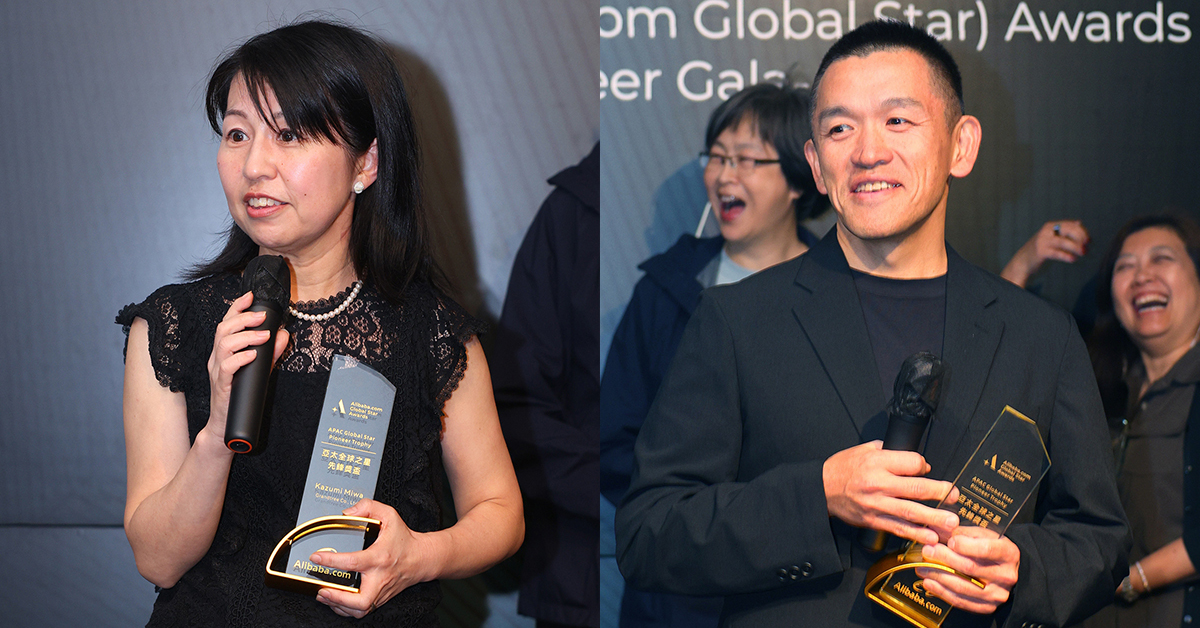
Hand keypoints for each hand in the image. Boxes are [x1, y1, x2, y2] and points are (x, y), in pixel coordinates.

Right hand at [203, 291, 289, 439]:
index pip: (227, 322)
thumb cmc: (240, 394)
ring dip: (246, 336)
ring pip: (223, 344)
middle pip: (223, 328)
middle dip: (244, 318)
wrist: (226, 425)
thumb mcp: (260, 369)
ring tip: (264, 336)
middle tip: (263, 316)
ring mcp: (217, 370)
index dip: (237, 307)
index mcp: (224, 350)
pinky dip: (241, 358)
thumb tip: (284, 334)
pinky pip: (227, 366)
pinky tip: (253, 355)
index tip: (251, 296)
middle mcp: (217, 357)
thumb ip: (271, 352)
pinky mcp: (220, 384)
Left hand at [312, 499, 433, 617]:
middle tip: (322, 590)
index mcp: (379, 558)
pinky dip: (346, 609)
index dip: (331, 561)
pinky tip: (336, 602)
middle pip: (360, 601)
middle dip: (338, 598)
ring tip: (324, 596)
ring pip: (359, 610)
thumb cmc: (404, 540)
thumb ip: (368, 507)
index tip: (316, 557)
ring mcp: (380, 592)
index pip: (352, 562)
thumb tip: (347, 513)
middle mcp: (380, 578)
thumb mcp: (389, 516)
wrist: (422, 558)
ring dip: (339, 606)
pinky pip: (362, 611)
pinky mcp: (380, 599)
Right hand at [823, 441, 958, 545]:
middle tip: (955, 496)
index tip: (927, 469)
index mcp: (877, 462)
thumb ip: (890, 451)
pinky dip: (915, 534)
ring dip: (933, 518)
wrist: (820, 488)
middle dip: (940, 493)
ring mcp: (876, 504)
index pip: (912, 463)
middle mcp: (878, 483)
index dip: (924, 465)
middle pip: (916, 488)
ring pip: (910, 512)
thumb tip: (916, 461)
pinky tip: (930, 538)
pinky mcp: (874, 520)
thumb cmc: (843, 468)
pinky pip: (898, 528)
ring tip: (951, 522)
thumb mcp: (864, 450)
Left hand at [916, 525, 1019, 613]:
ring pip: (963, 587)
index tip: (950, 541)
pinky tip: (929, 582)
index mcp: (1008, 553)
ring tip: (922, 568)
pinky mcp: (987, 606)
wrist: (1005, 570)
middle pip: (970, 568)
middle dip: (944, 558)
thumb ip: (962, 532)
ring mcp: (997, 594)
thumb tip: (937, 530)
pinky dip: (942, 592)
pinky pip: (961, 601)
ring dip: (938, 576)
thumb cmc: (991, 548)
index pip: (986, 549)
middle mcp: (1006, 576)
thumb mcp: (982, 534)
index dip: (964, 545)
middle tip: (927, 551)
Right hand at [1000, 220, 1088, 287]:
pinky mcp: (1041, 252)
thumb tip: (1079, 222)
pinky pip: (1057, 253)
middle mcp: (1046, 231)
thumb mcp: (1052, 235)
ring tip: (1083, 253)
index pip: (1071, 225)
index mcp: (1050, 226)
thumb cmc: (1041, 248)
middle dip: (1080, 238)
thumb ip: (1064, 229)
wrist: (1023, 260)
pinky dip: (1067, 256)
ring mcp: (1043, 241)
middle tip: (1087, 246)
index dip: (1082, 232)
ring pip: (1063, 242)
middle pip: (1068, 231)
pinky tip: (1073, 259)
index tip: (1089, 240)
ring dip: (1076, 248)